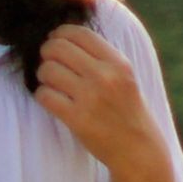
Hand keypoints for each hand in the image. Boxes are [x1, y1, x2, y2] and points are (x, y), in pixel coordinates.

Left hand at [29, 24, 166, 179]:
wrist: (138, 149)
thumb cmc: (127, 110)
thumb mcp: (125, 77)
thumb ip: (101, 57)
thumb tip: (62, 37)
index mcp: (118, 63)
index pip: (78, 33)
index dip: (59, 34)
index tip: (57, 43)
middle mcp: (105, 76)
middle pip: (57, 48)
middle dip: (46, 53)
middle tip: (50, 63)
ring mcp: (91, 97)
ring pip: (47, 70)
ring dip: (43, 77)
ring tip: (53, 85)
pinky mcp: (77, 118)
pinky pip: (44, 95)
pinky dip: (43, 96)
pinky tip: (54, 101)